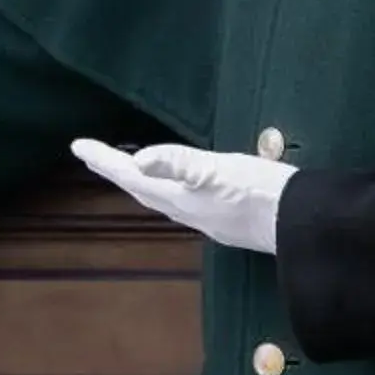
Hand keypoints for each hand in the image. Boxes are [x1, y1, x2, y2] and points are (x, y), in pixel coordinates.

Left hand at [71, 138, 293, 255]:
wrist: (297, 227)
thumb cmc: (259, 194)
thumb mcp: (218, 170)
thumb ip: (179, 164)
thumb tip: (140, 159)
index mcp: (179, 197)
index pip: (131, 176)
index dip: (104, 161)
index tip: (77, 146)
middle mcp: (185, 211)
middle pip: (140, 188)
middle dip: (116, 171)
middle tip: (94, 156)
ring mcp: (205, 218)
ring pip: (160, 198)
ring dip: (139, 182)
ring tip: (127, 170)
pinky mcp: (223, 220)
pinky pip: (182, 203)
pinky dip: (169, 189)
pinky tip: (180, 190)